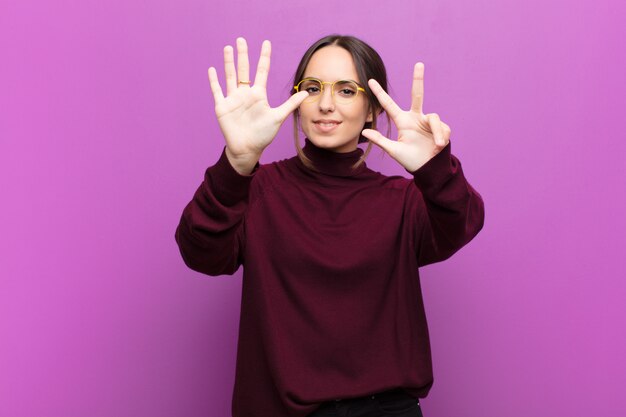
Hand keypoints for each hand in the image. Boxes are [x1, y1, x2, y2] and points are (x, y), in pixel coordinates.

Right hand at [208, 37, 308, 173]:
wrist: (247, 149)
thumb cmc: (263, 134)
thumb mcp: (278, 117)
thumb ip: (290, 104)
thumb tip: (307, 93)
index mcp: (258, 94)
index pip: (262, 71)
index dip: (264, 57)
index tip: (266, 43)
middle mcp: (245, 94)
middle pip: (244, 69)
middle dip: (243, 54)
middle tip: (241, 39)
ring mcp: (233, 99)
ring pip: (230, 76)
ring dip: (228, 62)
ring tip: (228, 48)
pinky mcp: (222, 107)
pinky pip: (217, 91)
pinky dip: (214, 81)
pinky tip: (212, 69)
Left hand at [361, 63, 450, 172]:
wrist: (428, 169)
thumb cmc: (410, 159)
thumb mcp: (393, 150)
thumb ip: (380, 140)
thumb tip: (364, 131)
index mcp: (403, 121)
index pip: (389, 105)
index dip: (380, 93)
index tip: (370, 81)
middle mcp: (416, 118)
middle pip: (417, 95)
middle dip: (418, 79)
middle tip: (418, 64)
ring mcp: (429, 122)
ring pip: (434, 118)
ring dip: (437, 132)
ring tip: (438, 144)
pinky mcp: (442, 127)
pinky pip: (442, 128)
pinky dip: (442, 138)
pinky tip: (440, 146)